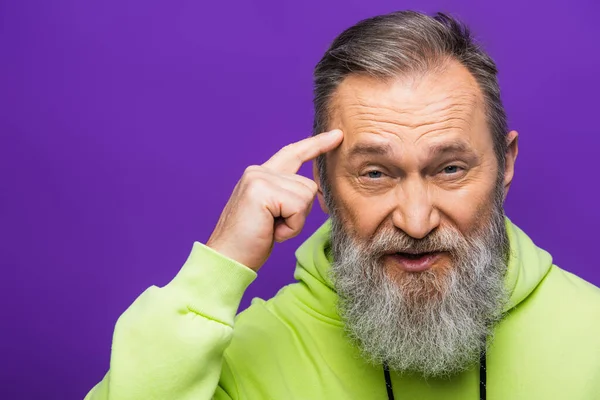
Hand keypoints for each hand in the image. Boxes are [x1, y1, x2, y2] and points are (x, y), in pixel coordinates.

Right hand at [206, 129, 342, 271]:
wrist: (227, 259)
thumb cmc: (250, 243)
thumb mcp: (273, 214)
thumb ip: (288, 196)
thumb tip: (316, 189)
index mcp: (260, 175)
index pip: (293, 153)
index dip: (316, 144)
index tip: (337, 135)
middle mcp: (258, 171)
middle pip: (308, 185)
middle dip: (299, 213)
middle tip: (273, 227)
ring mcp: (259, 178)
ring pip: (306, 195)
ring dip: (294, 221)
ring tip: (270, 229)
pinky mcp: (261, 190)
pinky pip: (298, 207)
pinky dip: (291, 226)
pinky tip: (271, 232)